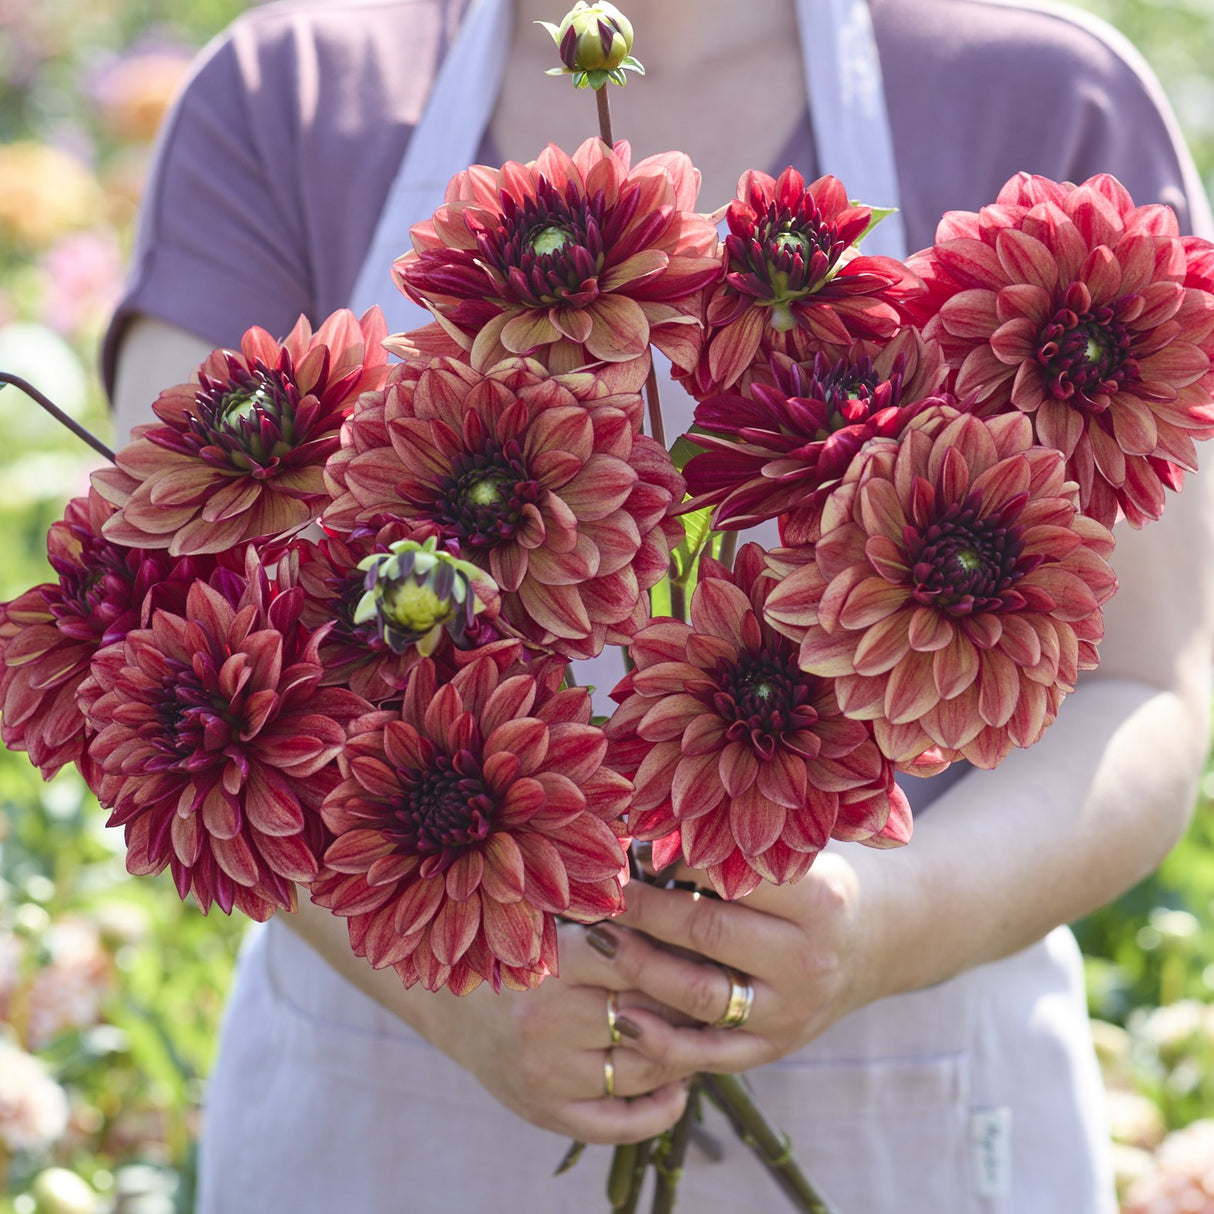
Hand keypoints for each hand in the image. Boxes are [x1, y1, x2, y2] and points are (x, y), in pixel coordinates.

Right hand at [389, 920, 707, 1143]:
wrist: (452, 1005)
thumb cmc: (516, 952)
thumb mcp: (552, 923)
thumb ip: (606, 915)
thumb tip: (681, 902)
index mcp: (551, 965)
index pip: (639, 961)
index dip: (682, 954)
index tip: (710, 949)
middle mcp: (547, 1023)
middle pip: (649, 1017)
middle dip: (691, 1007)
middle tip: (721, 993)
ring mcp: (547, 1074)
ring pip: (644, 1070)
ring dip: (685, 1055)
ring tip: (704, 1035)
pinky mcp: (546, 1113)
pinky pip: (619, 1123)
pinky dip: (659, 1110)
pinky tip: (678, 1089)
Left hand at [590, 848, 895, 1074]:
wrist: (878, 942)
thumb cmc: (818, 884)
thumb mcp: (800, 855)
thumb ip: (741, 850)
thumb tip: (652, 829)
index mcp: (819, 900)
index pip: (732, 877)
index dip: (675, 861)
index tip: (635, 848)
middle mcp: (807, 959)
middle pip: (707, 932)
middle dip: (645, 909)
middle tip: (605, 891)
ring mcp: (790, 1011)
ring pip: (699, 994)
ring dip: (639, 966)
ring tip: (600, 939)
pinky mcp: (773, 1048)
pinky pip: (707, 1054)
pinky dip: (660, 1041)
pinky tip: (622, 1016)